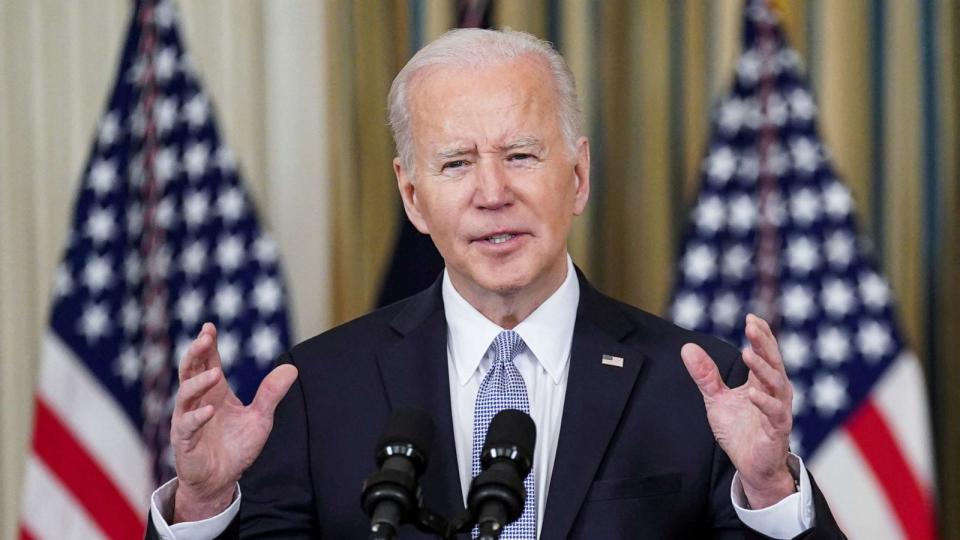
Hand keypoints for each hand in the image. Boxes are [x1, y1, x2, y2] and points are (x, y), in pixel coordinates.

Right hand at [171, 322, 297, 521]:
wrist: (221, 480)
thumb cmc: (237, 447)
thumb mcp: (260, 419)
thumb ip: (271, 394)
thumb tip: (292, 369)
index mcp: (214, 392)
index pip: (208, 362)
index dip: (207, 344)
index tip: (209, 327)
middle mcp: (198, 401)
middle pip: (190, 370)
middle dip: (196, 353)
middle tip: (205, 338)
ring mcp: (187, 419)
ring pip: (185, 394)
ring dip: (198, 382)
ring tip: (214, 374)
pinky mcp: (184, 441)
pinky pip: (186, 426)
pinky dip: (196, 417)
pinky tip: (209, 410)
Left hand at [680, 314, 795, 508]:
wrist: (751, 466)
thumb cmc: (739, 430)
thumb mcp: (716, 399)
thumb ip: (705, 375)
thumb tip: (687, 347)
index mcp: (762, 382)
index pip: (765, 353)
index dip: (761, 335)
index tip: (751, 317)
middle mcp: (774, 392)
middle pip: (773, 362)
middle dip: (764, 343)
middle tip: (752, 326)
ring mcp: (778, 410)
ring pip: (777, 385)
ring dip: (763, 369)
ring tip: (748, 354)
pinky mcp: (777, 431)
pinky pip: (775, 414)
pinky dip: (765, 403)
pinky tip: (752, 393)